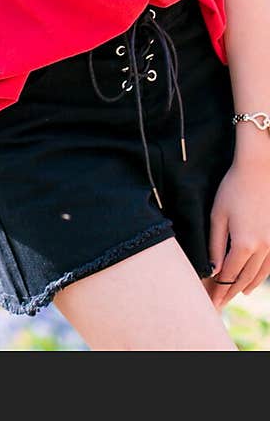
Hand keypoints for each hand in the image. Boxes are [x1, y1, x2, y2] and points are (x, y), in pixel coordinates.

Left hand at [205, 155, 269, 309]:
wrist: (259, 169)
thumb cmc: (234, 188)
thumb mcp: (218, 215)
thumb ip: (214, 245)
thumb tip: (212, 269)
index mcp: (244, 244)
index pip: (229, 276)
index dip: (219, 290)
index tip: (211, 302)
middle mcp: (262, 248)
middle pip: (244, 278)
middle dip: (230, 292)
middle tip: (219, 304)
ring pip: (259, 274)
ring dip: (246, 286)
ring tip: (236, 294)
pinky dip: (260, 275)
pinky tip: (252, 279)